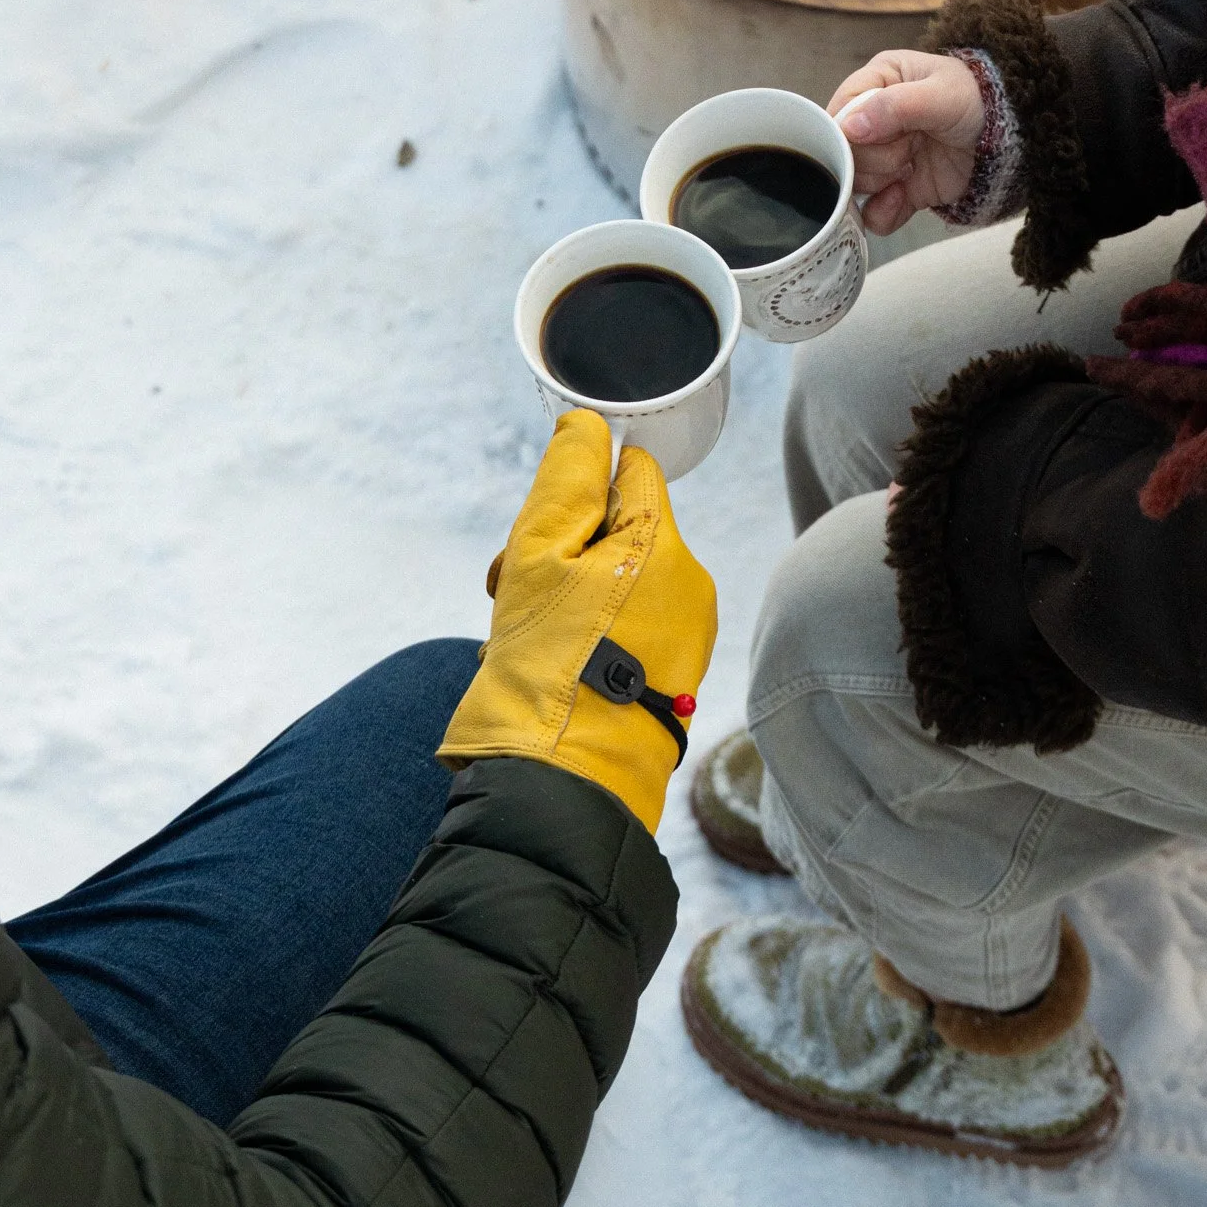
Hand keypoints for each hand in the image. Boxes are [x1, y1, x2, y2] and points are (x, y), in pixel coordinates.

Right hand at [438, 410, 717, 834]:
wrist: (564, 783)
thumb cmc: (548, 664)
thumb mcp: (538, 554)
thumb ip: (566, 479)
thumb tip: (587, 424)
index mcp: (664, 543)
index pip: (630, 469)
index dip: (578, 490)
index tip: (542, 534)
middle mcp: (691, 583)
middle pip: (619, 531)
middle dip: (560, 553)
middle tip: (514, 595)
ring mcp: (689, 634)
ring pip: (617, 583)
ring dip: (567, 598)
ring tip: (529, 642)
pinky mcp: (677, 676)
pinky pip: (628, 631)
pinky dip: (589, 639)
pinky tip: (556, 669)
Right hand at [829, 50, 986, 236]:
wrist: (1017, 140)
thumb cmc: (982, 101)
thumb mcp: (940, 94)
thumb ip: (893, 107)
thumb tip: (848, 127)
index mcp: (879, 82)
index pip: (839, 111)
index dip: (849, 132)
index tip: (876, 137)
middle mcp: (877, 120)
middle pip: (845, 152)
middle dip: (875, 157)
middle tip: (909, 149)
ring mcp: (888, 156)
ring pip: (855, 182)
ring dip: (880, 182)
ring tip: (911, 168)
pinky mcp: (902, 188)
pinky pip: (874, 211)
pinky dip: (884, 212)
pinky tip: (904, 198)